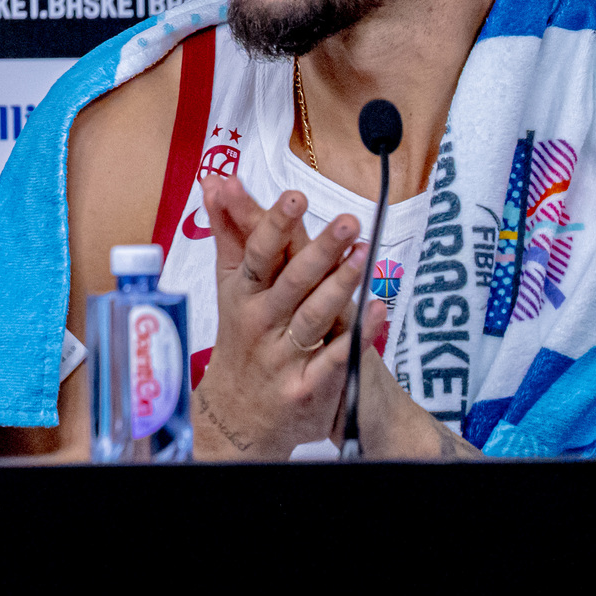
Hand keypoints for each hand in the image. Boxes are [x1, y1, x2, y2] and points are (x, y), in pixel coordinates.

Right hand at [193, 173, 368, 458]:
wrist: (237, 415)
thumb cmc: (240, 338)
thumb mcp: (229, 286)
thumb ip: (228, 233)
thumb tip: (216, 180)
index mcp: (241, 295)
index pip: (257, 253)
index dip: (274, 224)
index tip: (294, 197)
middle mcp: (259, 323)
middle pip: (290, 282)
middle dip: (319, 250)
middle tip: (348, 221)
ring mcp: (282, 357)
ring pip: (313, 317)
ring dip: (340, 285)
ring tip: (365, 255)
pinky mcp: (306, 387)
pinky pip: (335, 359)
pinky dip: (358, 336)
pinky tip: (379, 311)